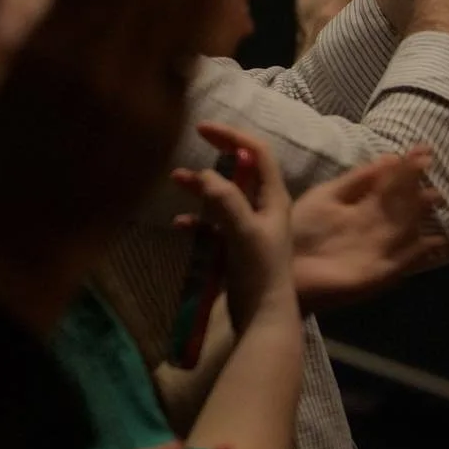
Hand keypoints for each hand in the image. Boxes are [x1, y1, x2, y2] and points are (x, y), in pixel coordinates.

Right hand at [171, 123, 293, 327]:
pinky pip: (213, 226)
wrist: (263, 319)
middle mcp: (264, 209)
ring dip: (201, 187)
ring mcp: (249, 229)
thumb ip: (225, 201)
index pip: (257, 153)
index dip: (232, 137)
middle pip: (240, 172)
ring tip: (174, 180)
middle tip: (189, 147)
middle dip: (215, 158)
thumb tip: (204, 174)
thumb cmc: (259, 272)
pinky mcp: (235, 249)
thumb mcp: (244, 232)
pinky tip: (179, 224)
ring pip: (223, 197)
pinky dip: (197, 221)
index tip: (203, 130)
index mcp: (274, 199)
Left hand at [289, 148, 443, 311]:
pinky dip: (419, 254)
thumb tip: (390, 157)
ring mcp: (379, 249)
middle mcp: (376, 226)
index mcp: (363, 206)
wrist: (284, 267)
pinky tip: (434, 241)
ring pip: (406, 228)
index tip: (425, 150)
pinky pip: (403, 262)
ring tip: (436, 197)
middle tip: (432, 169)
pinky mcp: (378, 273)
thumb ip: (357, 180)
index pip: (391, 184)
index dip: (407, 168)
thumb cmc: (300, 230)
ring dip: (420, 214)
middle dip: (417, 188)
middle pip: (402, 205)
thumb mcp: (326, 197)